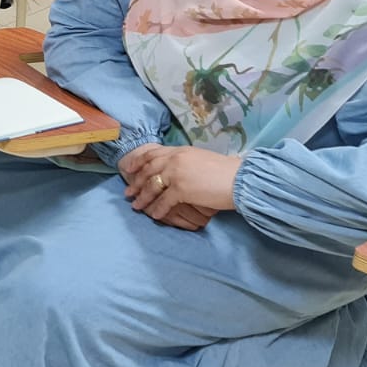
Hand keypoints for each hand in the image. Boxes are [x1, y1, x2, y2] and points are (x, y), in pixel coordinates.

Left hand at [120, 143, 240, 225]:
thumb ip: (184, 161)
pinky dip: (157, 209)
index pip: (152, 154)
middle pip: (148, 171)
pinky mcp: (181, 189)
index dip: (138, 162)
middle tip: (127, 193)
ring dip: (142, 198)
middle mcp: (174, 159)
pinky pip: (164, 200)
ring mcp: (176, 173)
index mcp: (179, 150)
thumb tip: (173, 169)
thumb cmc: (224, 171)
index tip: (128, 169)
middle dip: (136, 182)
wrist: (239, 179)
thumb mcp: (200, 159)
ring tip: (136, 206)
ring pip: (152, 186)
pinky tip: (153, 216)